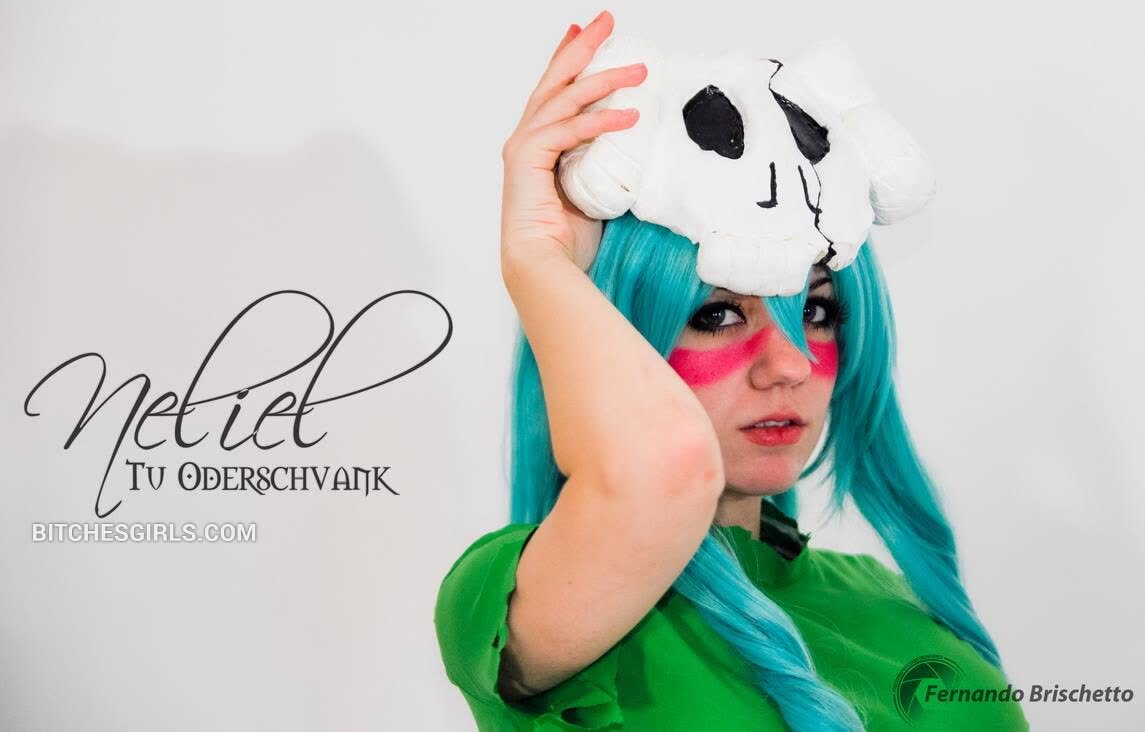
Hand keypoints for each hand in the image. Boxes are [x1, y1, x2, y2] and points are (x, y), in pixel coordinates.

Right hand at [500, 10, 646, 271]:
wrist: (543, 268)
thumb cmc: (564, 241)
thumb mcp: (593, 191)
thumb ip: (602, 164)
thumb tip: (635, 149)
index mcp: (537, 147)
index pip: (555, 94)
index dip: (568, 59)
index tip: (584, 33)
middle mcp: (525, 142)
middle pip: (555, 82)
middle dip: (581, 48)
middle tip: (606, 21)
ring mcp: (524, 149)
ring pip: (565, 100)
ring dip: (603, 80)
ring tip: (638, 70)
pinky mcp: (529, 161)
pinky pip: (570, 131)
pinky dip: (601, 121)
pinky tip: (629, 116)